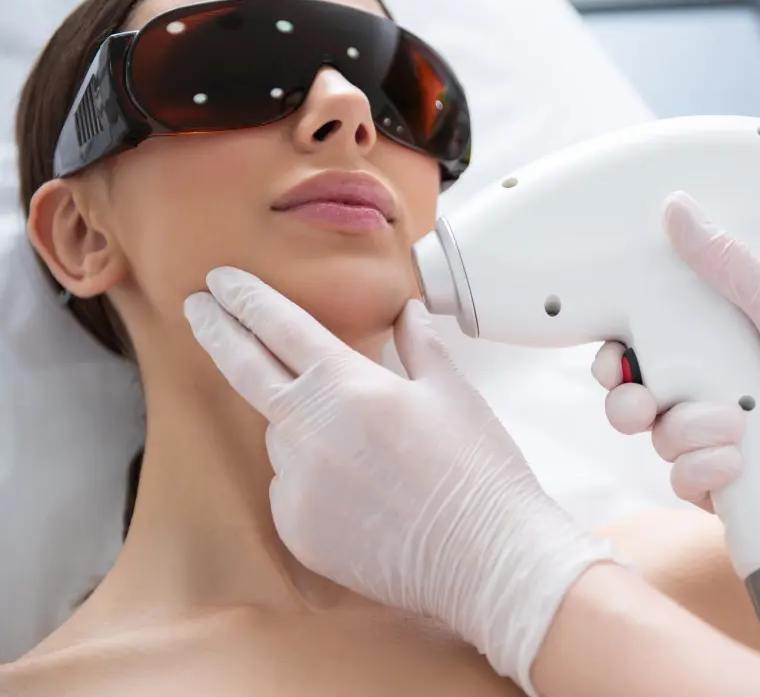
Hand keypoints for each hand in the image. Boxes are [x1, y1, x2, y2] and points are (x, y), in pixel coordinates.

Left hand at [183, 267, 619, 695]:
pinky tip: (359, 491)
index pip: (280, 327)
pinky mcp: (296, 530)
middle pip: (245, 369)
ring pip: (279, 437)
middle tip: (195, 306)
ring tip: (362, 448)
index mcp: (349, 386)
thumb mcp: (453, 393)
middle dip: (216, 330)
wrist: (484, 557)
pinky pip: (289, 488)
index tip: (221, 281)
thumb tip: (407, 311)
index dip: (246, 299)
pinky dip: (310, 479)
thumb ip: (419, 345)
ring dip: (298, 425)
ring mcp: (297, 484)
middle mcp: (310, 431)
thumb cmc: (476, 471)